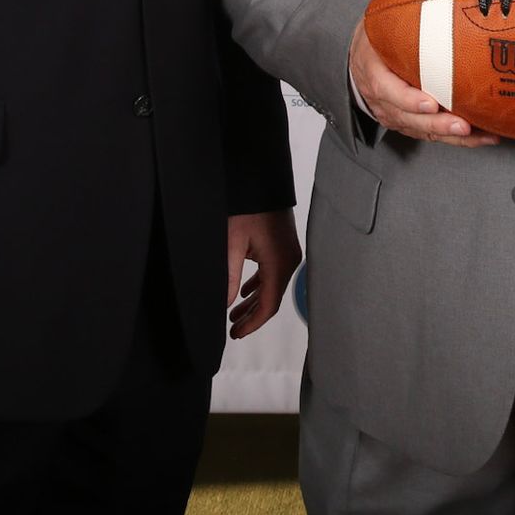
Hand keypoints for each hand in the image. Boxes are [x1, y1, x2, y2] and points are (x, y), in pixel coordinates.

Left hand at [227, 210, 302, 339]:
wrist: (262, 181)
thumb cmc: (248, 208)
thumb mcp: (232, 244)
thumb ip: (229, 277)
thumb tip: (225, 305)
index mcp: (279, 263)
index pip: (269, 305)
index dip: (252, 323)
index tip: (235, 334)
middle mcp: (289, 261)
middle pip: (272, 298)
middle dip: (252, 316)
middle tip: (232, 329)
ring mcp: (289, 253)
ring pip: (272, 286)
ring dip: (254, 301)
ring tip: (234, 314)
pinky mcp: (284, 246)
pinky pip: (273, 273)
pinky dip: (260, 285)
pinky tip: (246, 292)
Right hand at [348, 18, 498, 145]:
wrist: (359, 59)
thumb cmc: (376, 39)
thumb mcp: (379, 24)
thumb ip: (401, 12)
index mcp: (373, 73)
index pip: (387, 90)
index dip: (407, 99)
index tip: (429, 103)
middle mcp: (383, 101)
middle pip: (409, 118)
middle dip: (438, 125)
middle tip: (464, 125)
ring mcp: (396, 115)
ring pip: (424, 131)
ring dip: (453, 136)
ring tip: (481, 134)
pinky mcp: (409, 123)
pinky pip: (433, 134)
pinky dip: (457, 138)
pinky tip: (482, 135)